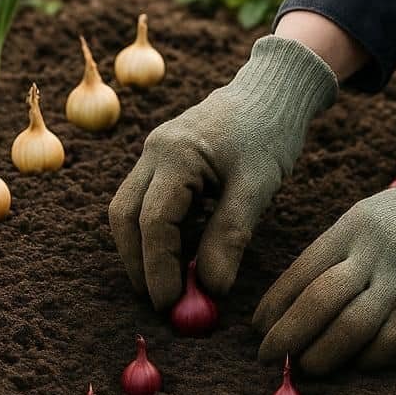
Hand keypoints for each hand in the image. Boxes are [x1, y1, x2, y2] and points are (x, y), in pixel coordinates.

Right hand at [108, 35, 337, 309]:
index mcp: (176, 154)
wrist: (271, 90)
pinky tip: (180, 255)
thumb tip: (211, 288)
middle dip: (138, 264)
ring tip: (169, 284)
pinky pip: (146, 203)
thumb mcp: (257, 187)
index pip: (154, 222)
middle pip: (124, 217)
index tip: (170, 304)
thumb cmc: (269, 134)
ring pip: (128, 211)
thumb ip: (230, 236)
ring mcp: (153, 154)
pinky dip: (156, 234)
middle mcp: (154, 152)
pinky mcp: (162, 161)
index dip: (158, 268)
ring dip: (142, 251)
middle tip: (160, 301)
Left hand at [253, 145, 395, 372]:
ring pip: (350, 328)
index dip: (275, 304)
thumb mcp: (368, 216)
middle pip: (318, 301)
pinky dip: (369, 359)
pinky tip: (356, 364)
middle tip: (268, 355)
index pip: (301, 271)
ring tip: (305, 367)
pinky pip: (392, 343)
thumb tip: (295, 297)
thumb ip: (336, 252)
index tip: (257, 326)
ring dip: (322, 354)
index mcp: (352, 229)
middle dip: (287, 334)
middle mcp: (374, 255)